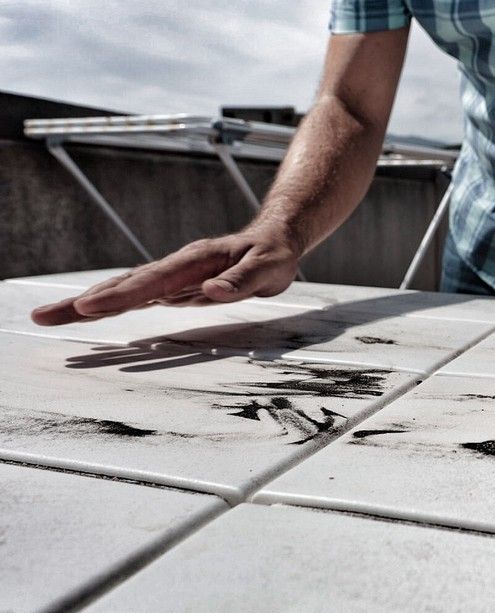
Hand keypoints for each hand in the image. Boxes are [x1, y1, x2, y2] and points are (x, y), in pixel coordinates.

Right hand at [30, 229, 299, 325]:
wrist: (276, 239)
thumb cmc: (274, 255)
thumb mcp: (269, 269)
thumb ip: (241, 281)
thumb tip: (212, 293)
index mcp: (195, 261)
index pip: (152, 281)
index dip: (120, 296)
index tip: (88, 309)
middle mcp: (177, 266)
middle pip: (123, 285)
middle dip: (83, 302)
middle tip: (43, 316)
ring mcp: (172, 276)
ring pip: (123, 290)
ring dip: (86, 303)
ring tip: (50, 316)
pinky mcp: (175, 286)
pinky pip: (137, 296)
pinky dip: (110, 305)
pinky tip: (88, 314)